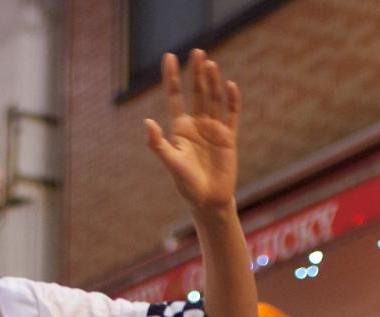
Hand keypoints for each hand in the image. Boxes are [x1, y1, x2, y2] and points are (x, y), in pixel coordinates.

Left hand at [145, 50, 241, 216]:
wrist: (209, 201)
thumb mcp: (171, 163)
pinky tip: (230, 86)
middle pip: (196, 93)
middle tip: (196, 52)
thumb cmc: (187, 185)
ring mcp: (213, 129)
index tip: (169, 56)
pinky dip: (232, 100)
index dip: (172, 77)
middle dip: (196, 73)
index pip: (175, 97)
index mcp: (180, 129)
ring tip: (210, 63)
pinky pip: (231, 114)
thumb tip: (147, 123)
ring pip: (213, 99)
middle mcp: (197, 125)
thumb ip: (159, 144)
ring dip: (212, 82)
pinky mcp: (228, 137)